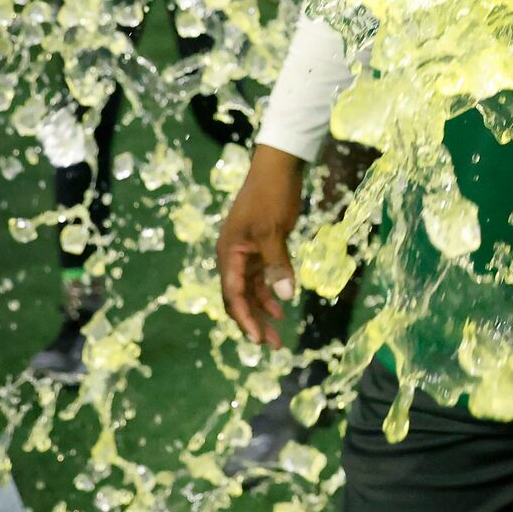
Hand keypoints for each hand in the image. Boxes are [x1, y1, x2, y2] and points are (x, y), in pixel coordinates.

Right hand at [216, 146, 304, 347]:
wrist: (278, 166)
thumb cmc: (272, 196)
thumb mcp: (274, 231)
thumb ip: (277, 265)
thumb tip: (284, 298)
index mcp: (228, 253)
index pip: (233, 295)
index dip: (246, 319)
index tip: (259, 340)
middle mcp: (232, 256)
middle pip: (239, 298)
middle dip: (254, 321)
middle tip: (274, 345)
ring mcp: (245, 251)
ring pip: (250, 290)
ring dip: (263, 310)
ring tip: (280, 333)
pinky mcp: (259, 246)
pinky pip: (260, 277)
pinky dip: (270, 292)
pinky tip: (282, 306)